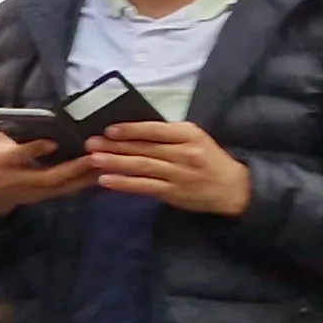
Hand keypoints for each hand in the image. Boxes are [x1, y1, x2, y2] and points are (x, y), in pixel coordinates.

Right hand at [0, 130, 102, 215]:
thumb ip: (17, 132)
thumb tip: (42, 118)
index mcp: (3, 161)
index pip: (18, 155)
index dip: (34, 149)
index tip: (52, 141)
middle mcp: (20, 180)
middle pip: (49, 177)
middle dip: (74, 167)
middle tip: (95, 154)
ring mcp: (34, 192)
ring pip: (63, 187)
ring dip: (86, 177)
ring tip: (106, 164)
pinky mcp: (46, 197)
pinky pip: (68, 190)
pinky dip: (85, 182)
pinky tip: (101, 173)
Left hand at [87, 120, 251, 215]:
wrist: (232, 187)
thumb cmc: (208, 159)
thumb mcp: (194, 139)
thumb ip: (168, 135)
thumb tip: (132, 130)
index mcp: (189, 134)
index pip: (155, 130)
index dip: (131, 129)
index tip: (108, 130)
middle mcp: (184, 152)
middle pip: (144, 148)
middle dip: (114, 146)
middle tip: (90, 143)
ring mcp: (178, 173)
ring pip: (142, 166)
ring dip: (115, 163)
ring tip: (93, 159)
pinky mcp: (173, 192)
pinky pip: (145, 186)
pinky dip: (124, 184)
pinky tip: (106, 181)